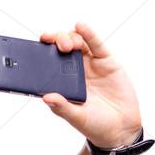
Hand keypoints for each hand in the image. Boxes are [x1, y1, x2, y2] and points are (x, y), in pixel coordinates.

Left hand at [38, 20, 141, 148]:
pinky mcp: (106, 61)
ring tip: (68, 44)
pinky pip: (96, 43)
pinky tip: (81, 26)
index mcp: (63, 85)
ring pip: (77, 42)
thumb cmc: (96, 125)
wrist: (121, 129)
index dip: (41, 55)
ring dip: (69, 37)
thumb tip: (46, 97)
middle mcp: (75, 72)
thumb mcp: (77, 118)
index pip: (48, 64)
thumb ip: (62, 107)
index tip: (33, 50)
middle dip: (55, 41)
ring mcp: (90, 64)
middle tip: (54, 46)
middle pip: (61, 48)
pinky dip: (88, 33)